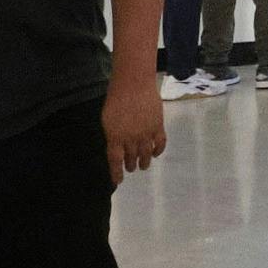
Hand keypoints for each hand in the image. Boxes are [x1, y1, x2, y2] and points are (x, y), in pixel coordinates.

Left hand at [104, 68, 169, 183]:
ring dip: (144, 161)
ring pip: (146, 154)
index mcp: (116, 137)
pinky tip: (156, 153)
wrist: (133, 85)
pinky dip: (158, 150)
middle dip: (130, 165)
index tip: (118, 181)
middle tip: (131, 169)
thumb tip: (117, 145)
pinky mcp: (158, 126)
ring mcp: (146, 133)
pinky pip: (160, 143)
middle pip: (131, 158)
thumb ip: (112, 135)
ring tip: (143, 166)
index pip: (115, 160)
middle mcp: (131, 139)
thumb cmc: (116, 100)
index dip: (116, 173)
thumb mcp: (107, 120)